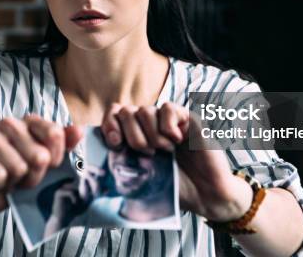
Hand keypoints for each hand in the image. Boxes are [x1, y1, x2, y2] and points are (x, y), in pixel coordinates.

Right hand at [0, 114, 82, 216]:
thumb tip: (79, 130)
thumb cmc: (15, 175)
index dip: (56, 157)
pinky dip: (0, 185)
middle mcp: (9, 124)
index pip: (55, 133)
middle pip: (39, 155)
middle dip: (35, 176)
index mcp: (29, 122)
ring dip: (16, 182)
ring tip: (8, 181)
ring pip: (18, 167)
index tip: (50, 166)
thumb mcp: (44, 163)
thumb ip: (62, 145)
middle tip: (24, 178)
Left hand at [101, 102, 251, 221]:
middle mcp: (150, 125)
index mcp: (136, 135)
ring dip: (151, 135)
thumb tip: (97, 149)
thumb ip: (121, 161)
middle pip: (126, 111)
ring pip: (145, 110)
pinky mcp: (187, 118)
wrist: (205, 195)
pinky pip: (168, 108)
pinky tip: (176, 140)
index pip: (114, 113)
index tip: (114, 143)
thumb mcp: (140, 176)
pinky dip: (167, 126)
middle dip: (132, 135)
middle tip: (147, 153)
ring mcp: (168, 120)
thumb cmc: (173, 187)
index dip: (109, 124)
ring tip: (165, 151)